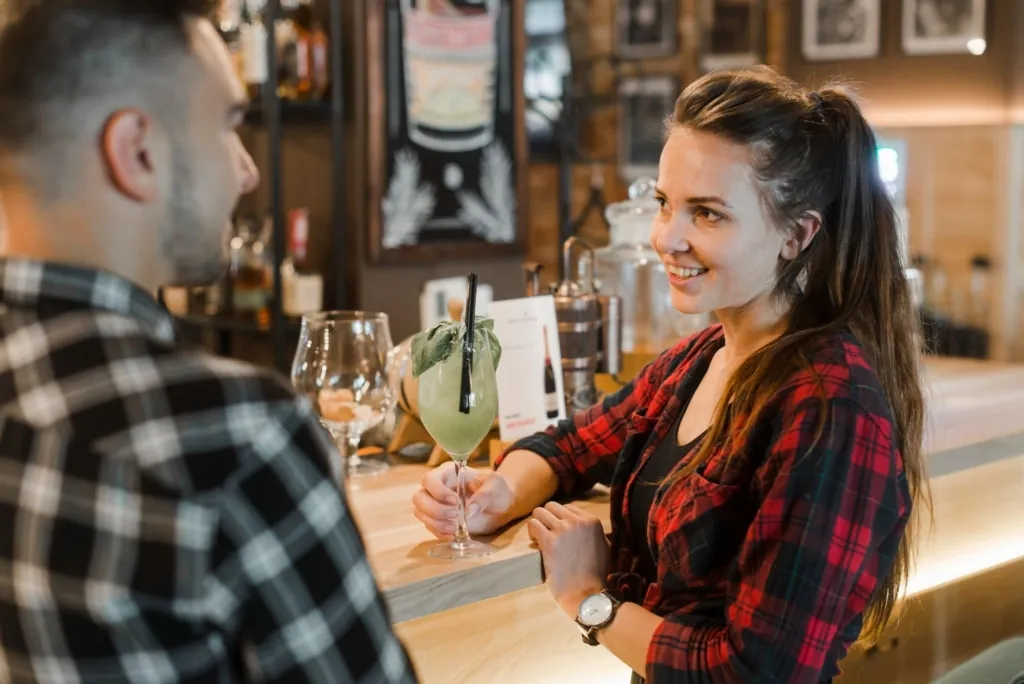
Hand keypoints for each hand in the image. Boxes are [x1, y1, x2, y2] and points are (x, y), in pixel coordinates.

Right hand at [412, 462, 515, 538]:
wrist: (501, 507)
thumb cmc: (497, 489)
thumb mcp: (496, 486)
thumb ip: (484, 495)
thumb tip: (469, 511)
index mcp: (448, 473)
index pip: (430, 480)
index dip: (438, 492)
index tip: (456, 501)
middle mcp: (437, 488)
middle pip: (419, 498)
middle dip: (434, 510)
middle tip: (456, 515)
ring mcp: (436, 505)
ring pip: (420, 513)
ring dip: (436, 523)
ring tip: (455, 528)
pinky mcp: (439, 521)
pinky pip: (430, 527)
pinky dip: (439, 533)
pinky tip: (454, 535)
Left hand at [527, 502, 609, 616]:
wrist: (586, 592)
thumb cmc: (597, 573)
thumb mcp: (604, 546)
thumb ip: (594, 532)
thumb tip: (584, 525)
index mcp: (591, 520)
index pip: (568, 507)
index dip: (560, 518)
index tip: (558, 530)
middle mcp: (577, 521)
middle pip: (552, 506)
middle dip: (547, 518)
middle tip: (546, 532)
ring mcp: (563, 530)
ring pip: (540, 512)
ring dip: (537, 523)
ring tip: (539, 537)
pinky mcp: (549, 541)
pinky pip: (533, 525)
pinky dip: (531, 532)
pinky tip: (535, 542)